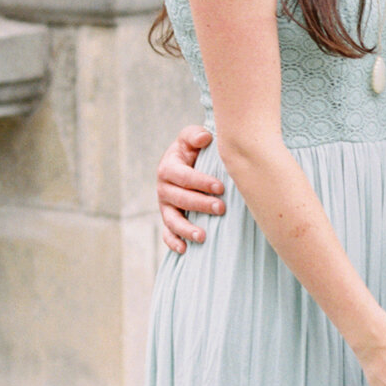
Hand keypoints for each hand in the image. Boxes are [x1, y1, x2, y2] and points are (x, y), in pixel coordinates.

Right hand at [158, 127, 226, 252]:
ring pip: (172, 220)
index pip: (183, 176)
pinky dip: (173, 243)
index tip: (220, 187)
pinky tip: (185, 250)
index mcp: (168, 168)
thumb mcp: (190, 138)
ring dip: (186, 229)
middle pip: (180, 199)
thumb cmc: (192, 150)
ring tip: (203, 236)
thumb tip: (204, 137)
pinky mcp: (168, 219)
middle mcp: (163, 188)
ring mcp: (165, 206)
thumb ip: (195, 135)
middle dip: (200, 205)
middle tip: (221, 208)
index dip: (201, 182)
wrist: (186, 163)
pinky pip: (167, 233)